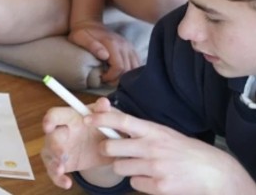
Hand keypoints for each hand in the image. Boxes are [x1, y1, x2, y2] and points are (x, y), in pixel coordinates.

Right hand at [41, 97, 117, 188]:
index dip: (50, 119)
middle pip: (51, 137)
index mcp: (69, 118)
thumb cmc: (102, 127)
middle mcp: (60, 132)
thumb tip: (104, 102)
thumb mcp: (105, 119)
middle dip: (54, 145)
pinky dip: (58, 178)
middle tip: (61, 154)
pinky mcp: (61, 164)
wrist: (107, 148)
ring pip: (49, 155)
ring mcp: (58, 149)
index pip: (55, 115)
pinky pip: (54, 172)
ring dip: (54, 162)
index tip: (48, 126)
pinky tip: (67, 183)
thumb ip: (103, 111)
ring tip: (61, 169)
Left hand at [68, 20, 140, 83]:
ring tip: (113, 77)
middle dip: (118, 79)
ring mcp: (129, 46)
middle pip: (128, 70)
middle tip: (106, 80)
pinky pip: (138, 63)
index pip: (119, 67)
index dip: (111, 77)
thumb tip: (105, 56)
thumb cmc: (82, 32)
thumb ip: (92, 45)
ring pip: (135, 68)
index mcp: (112, 43)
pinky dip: (132, 71)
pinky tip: (122, 73)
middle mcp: (124, 45)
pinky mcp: (131, 48)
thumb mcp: (80, 37)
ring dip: (126, 76)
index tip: (101, 77)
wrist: (89, 22)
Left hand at [91, 108, 254, 194]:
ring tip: (142, 167)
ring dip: (125, 168)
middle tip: (114, 152)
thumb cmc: (189, 152)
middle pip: (110, 147)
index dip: (101, 118)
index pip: (121, 120)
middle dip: (107, 150)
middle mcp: (152, 147)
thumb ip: (143, 131)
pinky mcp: (159, 186)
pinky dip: (140, 182)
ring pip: (119, 167)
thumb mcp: (166, 134)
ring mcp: (155, 167)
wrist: (216, 174)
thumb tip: (116, 126)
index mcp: (154, 131)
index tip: (87, 118)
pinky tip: (154, 179)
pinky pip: (135, 183)